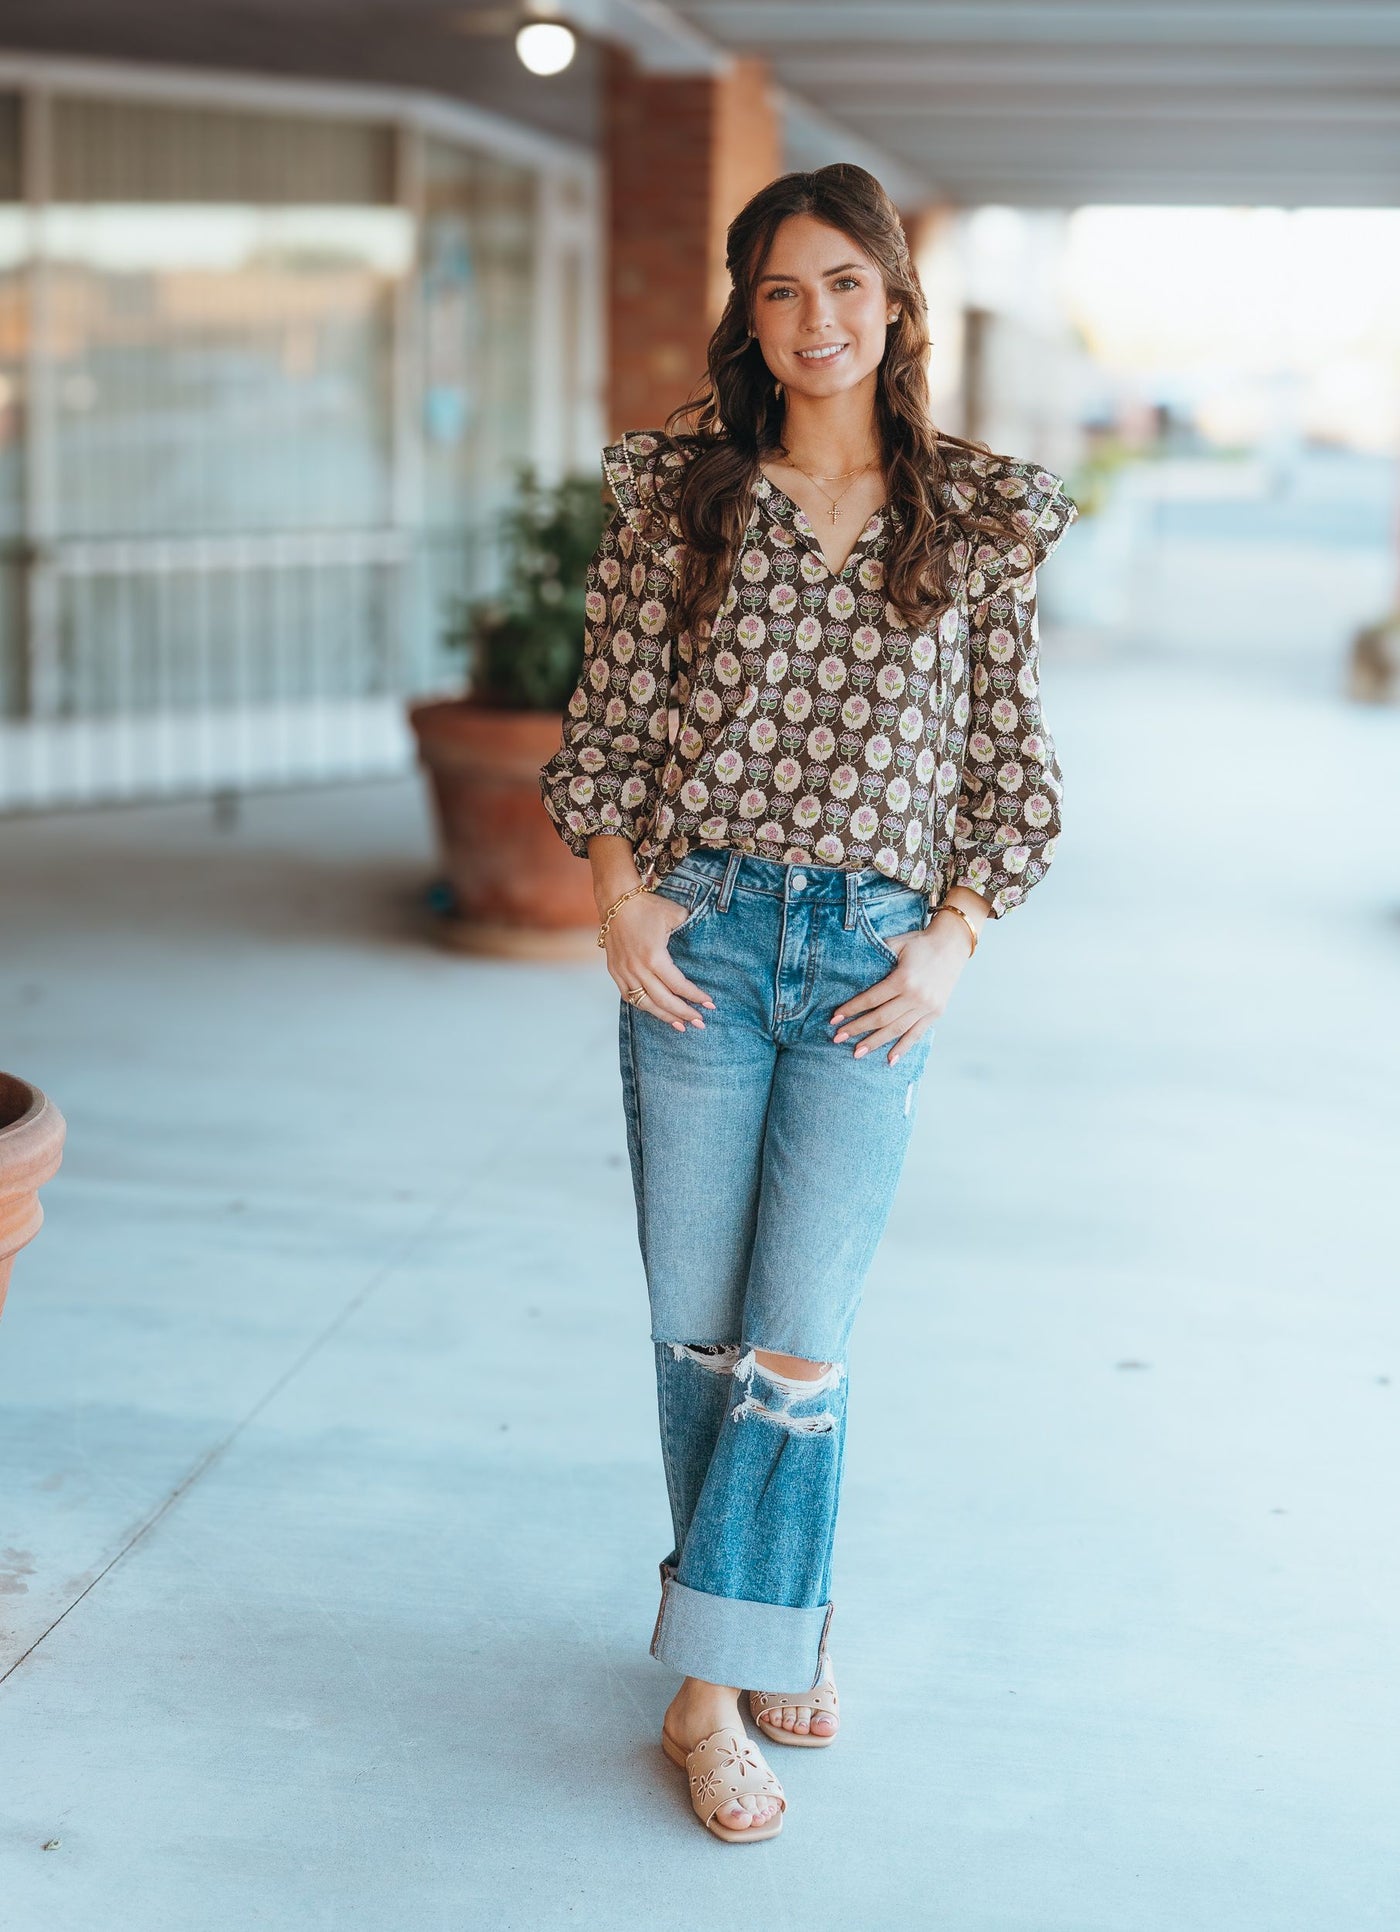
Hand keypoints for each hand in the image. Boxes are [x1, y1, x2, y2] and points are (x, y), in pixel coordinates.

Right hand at [604, 891, 716, 1032]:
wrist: (616, 901)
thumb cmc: (648, 907)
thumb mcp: (675, 914)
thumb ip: (691, 930)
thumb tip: (706, 941)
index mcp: (654, 956)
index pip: (678, 985)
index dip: (695, 997)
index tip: (710, 1004)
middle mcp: (638, 968)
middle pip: (663, 1001)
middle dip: (684, 1014)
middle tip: (700, 1023)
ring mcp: (624, 971)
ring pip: (645, 1003)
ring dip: (664, 1017)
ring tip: (681, 1026)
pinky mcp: (615, 971)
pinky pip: (629, 996)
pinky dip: (644, 1006)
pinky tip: (657, 1011)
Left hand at [829, 912, 975, 1065]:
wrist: (952, 945)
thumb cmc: (920, 943)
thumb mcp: (897, 944)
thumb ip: (877, 957)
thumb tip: (852, 971)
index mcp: (903, 979)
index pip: (871, 999)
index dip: (852, 1010)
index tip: (835, 1019)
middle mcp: (915, 996)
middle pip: (880, 1018)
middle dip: (857, 1029)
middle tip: (838, 1038)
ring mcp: (927, 1007)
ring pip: (896, 1029)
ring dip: (875, 1042)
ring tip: (857, 1052)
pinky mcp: (936, 1013)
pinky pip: (917, 1034)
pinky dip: (903, 1048)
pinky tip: (890, 1059)